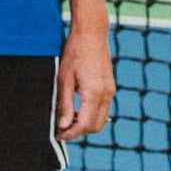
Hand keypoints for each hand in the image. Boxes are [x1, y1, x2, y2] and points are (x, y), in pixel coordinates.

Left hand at [56, 24, 114, 139]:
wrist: (91, 35)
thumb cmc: (74, 54)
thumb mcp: (64, 80)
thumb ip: (65, 104)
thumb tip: (63, 125)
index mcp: (95, 93)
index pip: (86, 124)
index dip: (72, 133)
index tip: (59, 135)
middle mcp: (107, 94)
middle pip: (96, 126)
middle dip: (79, 132)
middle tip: (62, 130)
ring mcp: (111, 91)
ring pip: (101, 118)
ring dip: (86, 124)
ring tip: (67, 120)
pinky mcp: (110, 87)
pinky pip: (103, 108)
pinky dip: (91, 114)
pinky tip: (77, 110)